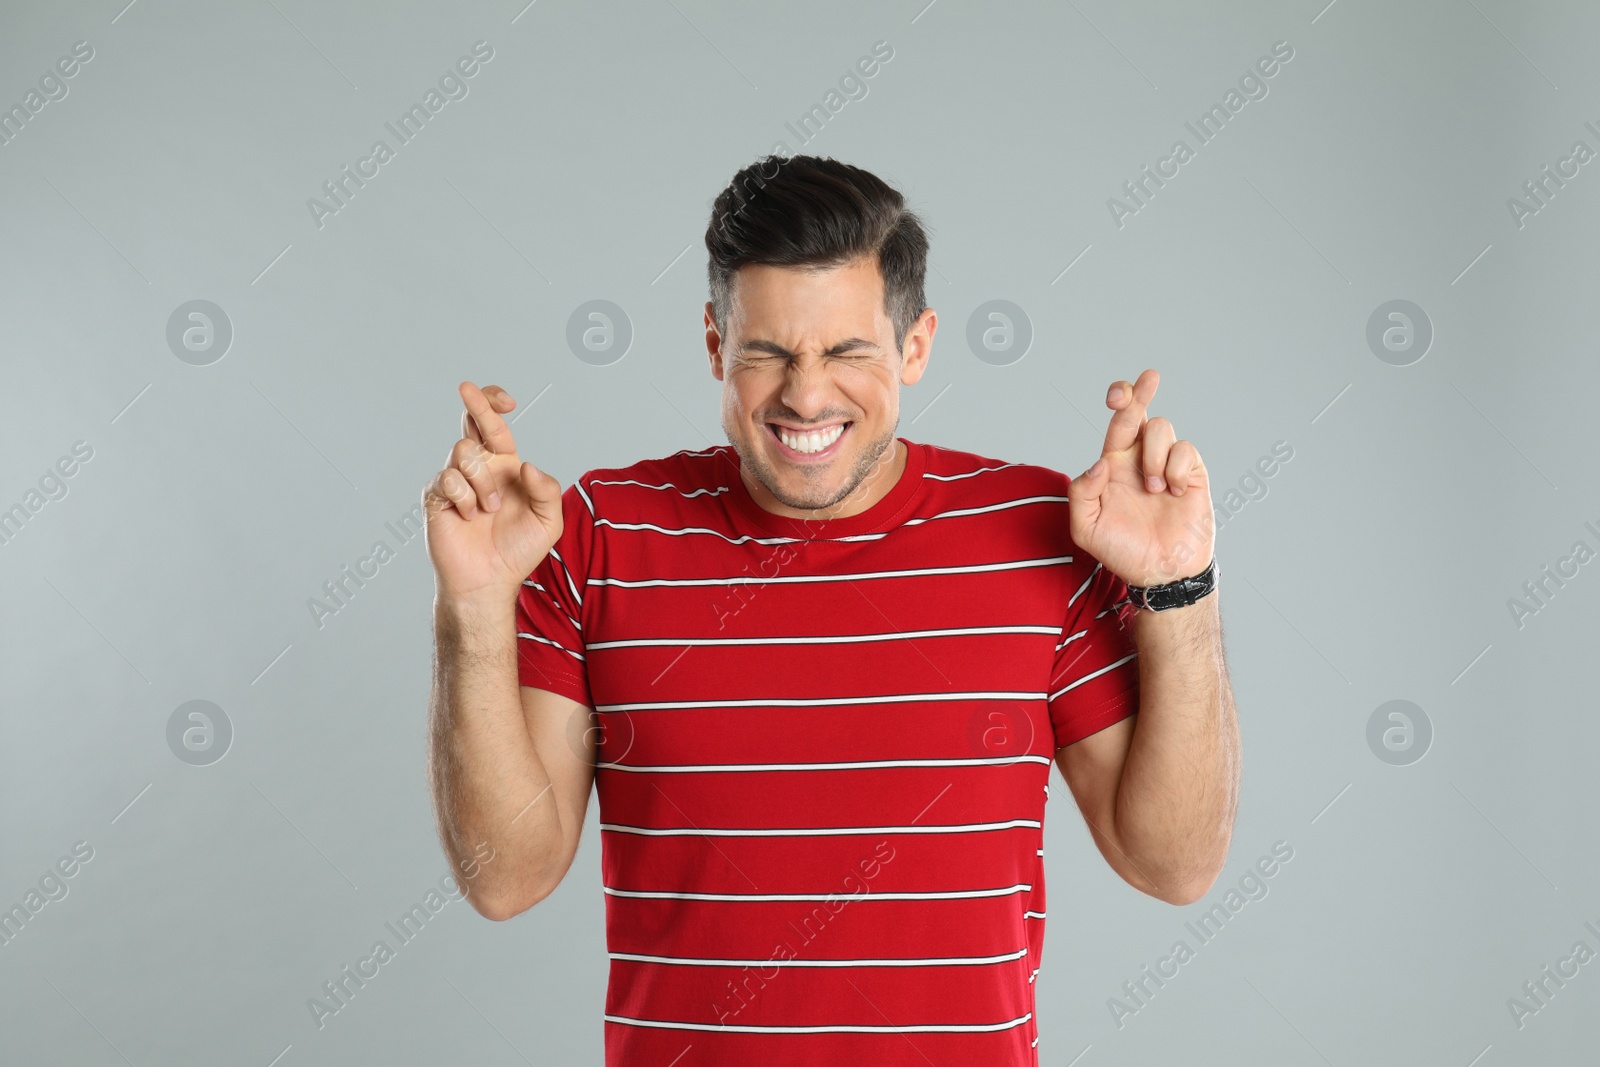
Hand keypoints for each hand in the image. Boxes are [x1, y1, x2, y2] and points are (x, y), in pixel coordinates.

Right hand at [422, 382, 563, 605]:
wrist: (489, 580)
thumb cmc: (518, 551)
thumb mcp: (548, 521)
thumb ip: (548, 490)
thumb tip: (528, 466)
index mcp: (504, 467)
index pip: (496, 426)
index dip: (495, 406)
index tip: (505, 400)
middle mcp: (478, 469)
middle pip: (472, 424)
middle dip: (474, 403)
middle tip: (466, 387)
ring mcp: (455, 481)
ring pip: (464, 452)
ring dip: (483, 481)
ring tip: (489, 509)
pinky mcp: (437, 496)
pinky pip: (449, 479)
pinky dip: (464, 498)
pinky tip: (468, 517)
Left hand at [1066, 369, 1213, 587]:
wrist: (1160, 573)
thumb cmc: (1121, 551)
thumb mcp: (1086, 527)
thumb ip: (1082, 493)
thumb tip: (1099, 462)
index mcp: (1113, 465)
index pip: (1116, 425)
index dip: (1120, 401)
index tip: (1117, 394)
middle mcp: (1140, 459)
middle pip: (1141, 413)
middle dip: (1140, 392)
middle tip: (1149, 378)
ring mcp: (1167, 465)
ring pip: (1162, 429)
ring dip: (1154, 456)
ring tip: (1154, 489)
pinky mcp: (1192, 474)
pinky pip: (1186, 450)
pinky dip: (1177, 468)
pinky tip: (1175, 492)